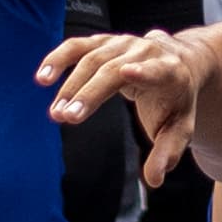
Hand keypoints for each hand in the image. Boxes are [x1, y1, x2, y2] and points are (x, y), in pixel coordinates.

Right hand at [40, 25, 221, 190]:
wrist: (177, 62)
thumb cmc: (176, 101)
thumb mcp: (179, 128)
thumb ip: (167, 152)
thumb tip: (154, 180)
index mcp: (170, 72)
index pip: (157, 70)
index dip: (144, 72)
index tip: (127, 72)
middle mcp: (146, 51)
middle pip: (113, 70)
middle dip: (89, 93)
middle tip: (66, 117)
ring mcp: (123, 43)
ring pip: (92, 59)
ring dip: (71, 86)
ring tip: (56, 113)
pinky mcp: (104, 41)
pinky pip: (77, 47)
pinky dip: (58, 59)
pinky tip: (42, 78)